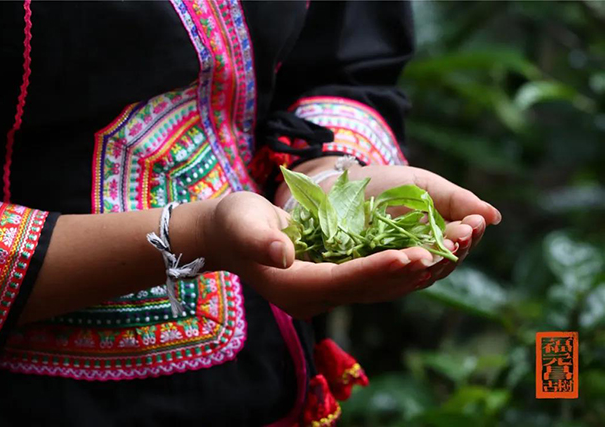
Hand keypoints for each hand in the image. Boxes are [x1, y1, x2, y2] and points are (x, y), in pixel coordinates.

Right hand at [204, 192, 448, 317]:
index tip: (410, 255)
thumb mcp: (242, 225)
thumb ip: (260, 241)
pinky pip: (373, 281)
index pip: (343, 281)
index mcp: (293, 287)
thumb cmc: (234, 224)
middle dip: (405, 272)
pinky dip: (400, 270)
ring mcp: (324, 295)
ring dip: (411, 273)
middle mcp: (312, 299)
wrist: (229, 237)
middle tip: (444, 252)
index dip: (376, 269)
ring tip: (446, 252)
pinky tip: (426, 253)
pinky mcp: (332, 283)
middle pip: (367, 290)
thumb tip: (283, 255)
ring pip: (376, 289)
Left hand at [335, 163, 500, 287]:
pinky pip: (394, 276)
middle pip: (448, 260)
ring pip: (426, 272)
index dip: (470, 234)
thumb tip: (495, 217)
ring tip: (445, 243)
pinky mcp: (375, 274)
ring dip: (436, 259)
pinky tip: (414, 258)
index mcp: (439, 235)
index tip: (475, 222)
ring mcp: (399, 267)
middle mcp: (423, 256)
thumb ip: (456, 200)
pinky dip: (405, 268)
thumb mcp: (423, 186)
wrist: (338, 186)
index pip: (463, 241)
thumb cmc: (384, 184)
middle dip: (457, 246)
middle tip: (463, 232)